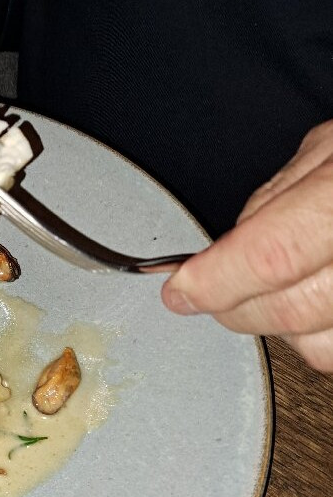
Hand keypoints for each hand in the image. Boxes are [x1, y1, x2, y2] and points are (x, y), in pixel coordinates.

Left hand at [162, 120, 332, 371]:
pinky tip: (321, 304)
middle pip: (290, 311)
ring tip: (276, 295)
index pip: (269, 255)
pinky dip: (325, 337)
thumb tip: (224, 252)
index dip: (213, 282)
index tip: (179, 292)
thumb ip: (276, 200)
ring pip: (323, 348)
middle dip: (232, 309)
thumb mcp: (330, 148)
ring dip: (284, 330)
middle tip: (207, 294)